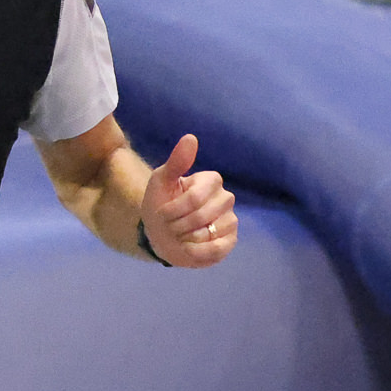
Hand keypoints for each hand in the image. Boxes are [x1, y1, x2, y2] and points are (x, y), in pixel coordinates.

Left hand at [139, 133, 235, 267]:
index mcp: (211, 180)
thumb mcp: (161, 182)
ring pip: (208, 234)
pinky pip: (217, 249)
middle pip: (201, 216)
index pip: (194, 198)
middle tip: (170, 226)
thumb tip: (190, 138)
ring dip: (185, 239)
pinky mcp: (231, 241)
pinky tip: (189, 248)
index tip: (162, 212)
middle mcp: (225, 198)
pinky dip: (197, 252)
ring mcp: (230, 220)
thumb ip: (176, 162)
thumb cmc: (161, 205)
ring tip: (180, 236)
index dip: (173, 210)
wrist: (160, 234)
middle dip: (177, 225)